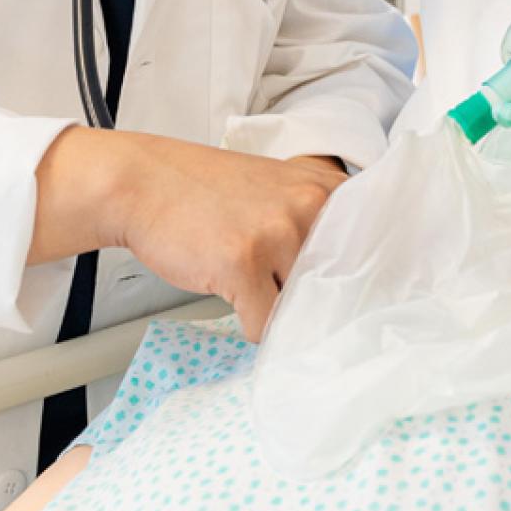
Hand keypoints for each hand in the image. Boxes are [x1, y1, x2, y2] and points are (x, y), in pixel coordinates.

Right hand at [31, 129, 346, 340]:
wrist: (143, 183)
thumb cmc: (206, 192)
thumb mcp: (276, 189)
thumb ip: (315, 222)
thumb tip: (352, 285)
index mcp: (322, 186)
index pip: (368, 250)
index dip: (351, 279)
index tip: (336, 291)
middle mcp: (308, 205)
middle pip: (335, 286)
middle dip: (309, 299)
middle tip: (275, 283)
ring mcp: (277, 233)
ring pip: (301, 309)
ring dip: (274, 308)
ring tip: (244, 277)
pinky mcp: (243, 264)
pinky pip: (265, 327)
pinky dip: (248, 324)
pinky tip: (227, 291)